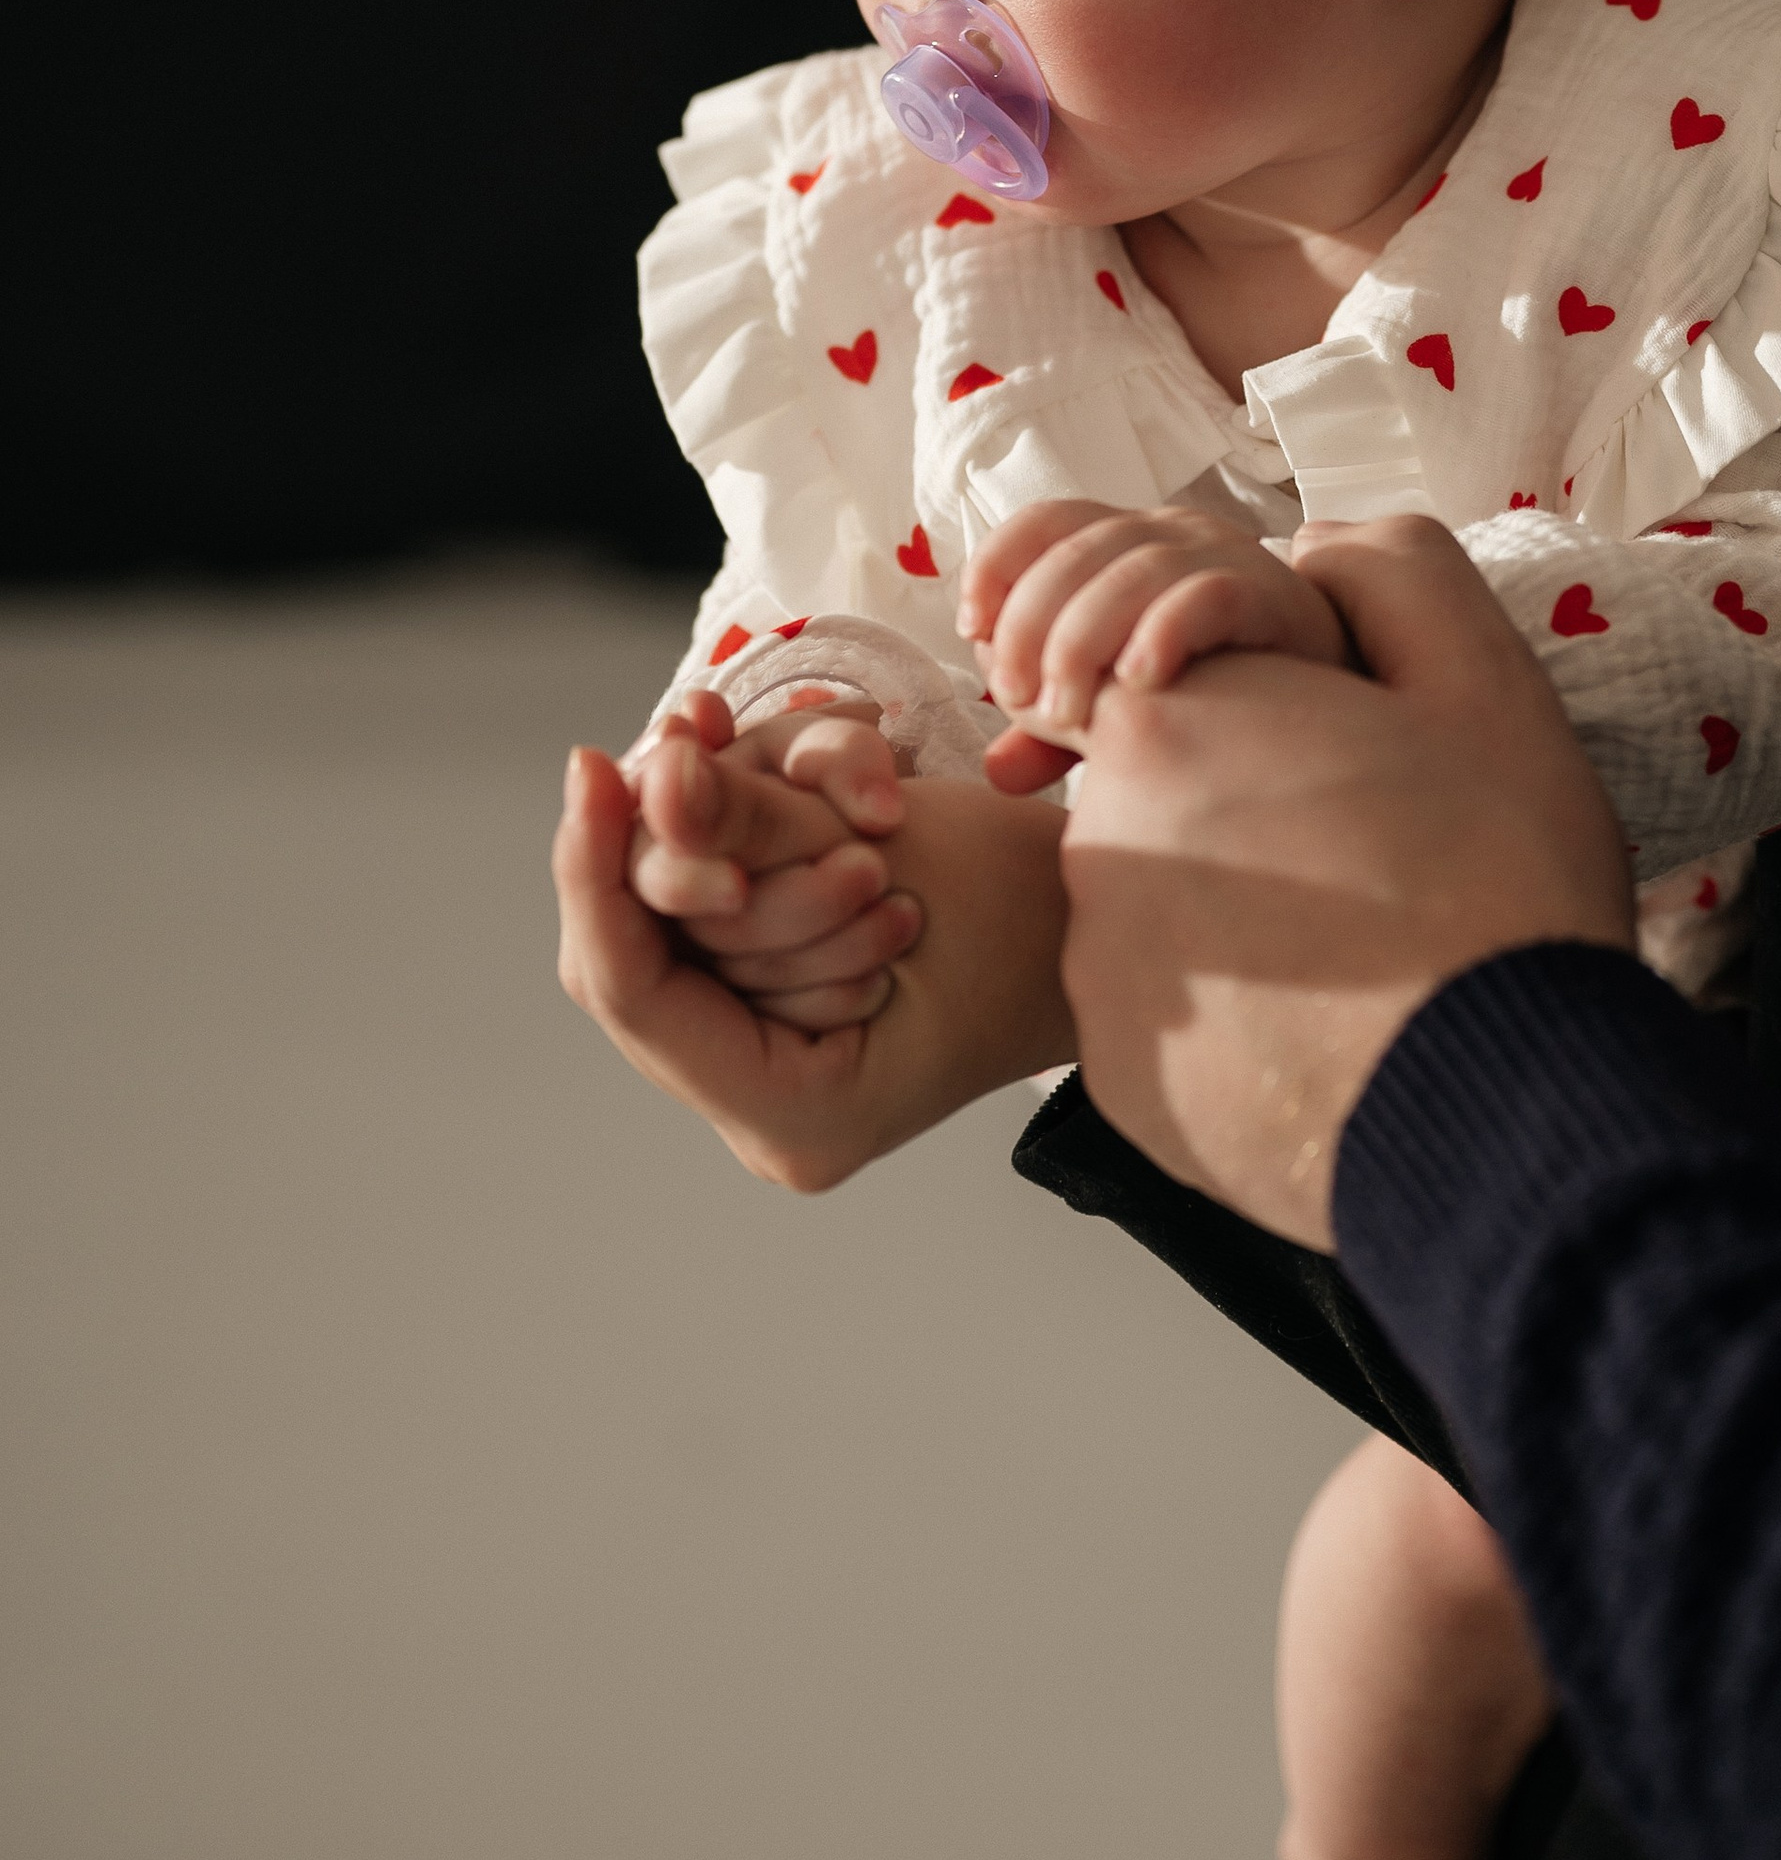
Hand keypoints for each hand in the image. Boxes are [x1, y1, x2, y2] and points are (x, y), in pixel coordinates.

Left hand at [554, 737, 1073, 1189]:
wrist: (1112, 922)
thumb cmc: (1035, 901)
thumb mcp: (893, 846)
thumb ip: (753, 819)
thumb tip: (642, 771)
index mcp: (799, 1115)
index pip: (635, 994)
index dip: (594, 872)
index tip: (589, 763)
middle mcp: (768, 1116)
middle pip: (637, 961)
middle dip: (674, 846)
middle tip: (709, 744)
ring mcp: (770, 1075)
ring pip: (667, 933)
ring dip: (717, 839)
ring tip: (807, 790)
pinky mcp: (776, 1023)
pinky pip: (706, 924)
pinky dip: (729, 841)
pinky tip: (748, 766)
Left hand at [959, 497, 1351, 793]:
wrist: (1336, 696)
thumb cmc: (1219, 693)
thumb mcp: (1125, 710)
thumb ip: (1060, 734)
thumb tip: (998, 774)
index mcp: (1125, 541)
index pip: (1045, 520)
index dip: (997, 565)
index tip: (972, 632)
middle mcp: (1170, 533)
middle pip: (1075, 550)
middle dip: (1030, 624)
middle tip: (1015, 698)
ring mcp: (1223, 556)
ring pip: (1131, 569)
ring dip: (1082, 639)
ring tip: (1065, 712)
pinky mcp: (1272, 595)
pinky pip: (1207, 594)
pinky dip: (1164, 632)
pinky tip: (1140, 684)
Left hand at [1059, 517, 1632, 1249]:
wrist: (1512, 1110)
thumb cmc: (1500, 883)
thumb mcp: (1479, 678)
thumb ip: (1385, 570)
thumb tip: (1313, 546)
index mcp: (1167, 719)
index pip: (1176, 674)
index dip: (1276, 714)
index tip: (1348, 764)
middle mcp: (1099, 838)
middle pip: (1170, 794)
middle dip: (1253, 812)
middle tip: (1373, 860)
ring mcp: (1100, 970)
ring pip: (1168, 912)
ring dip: (1243, 918)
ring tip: (1363, 954)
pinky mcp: (1120, 1081)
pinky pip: (1169, 1023)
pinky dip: (1234, 1020)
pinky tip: (1327, 1031)